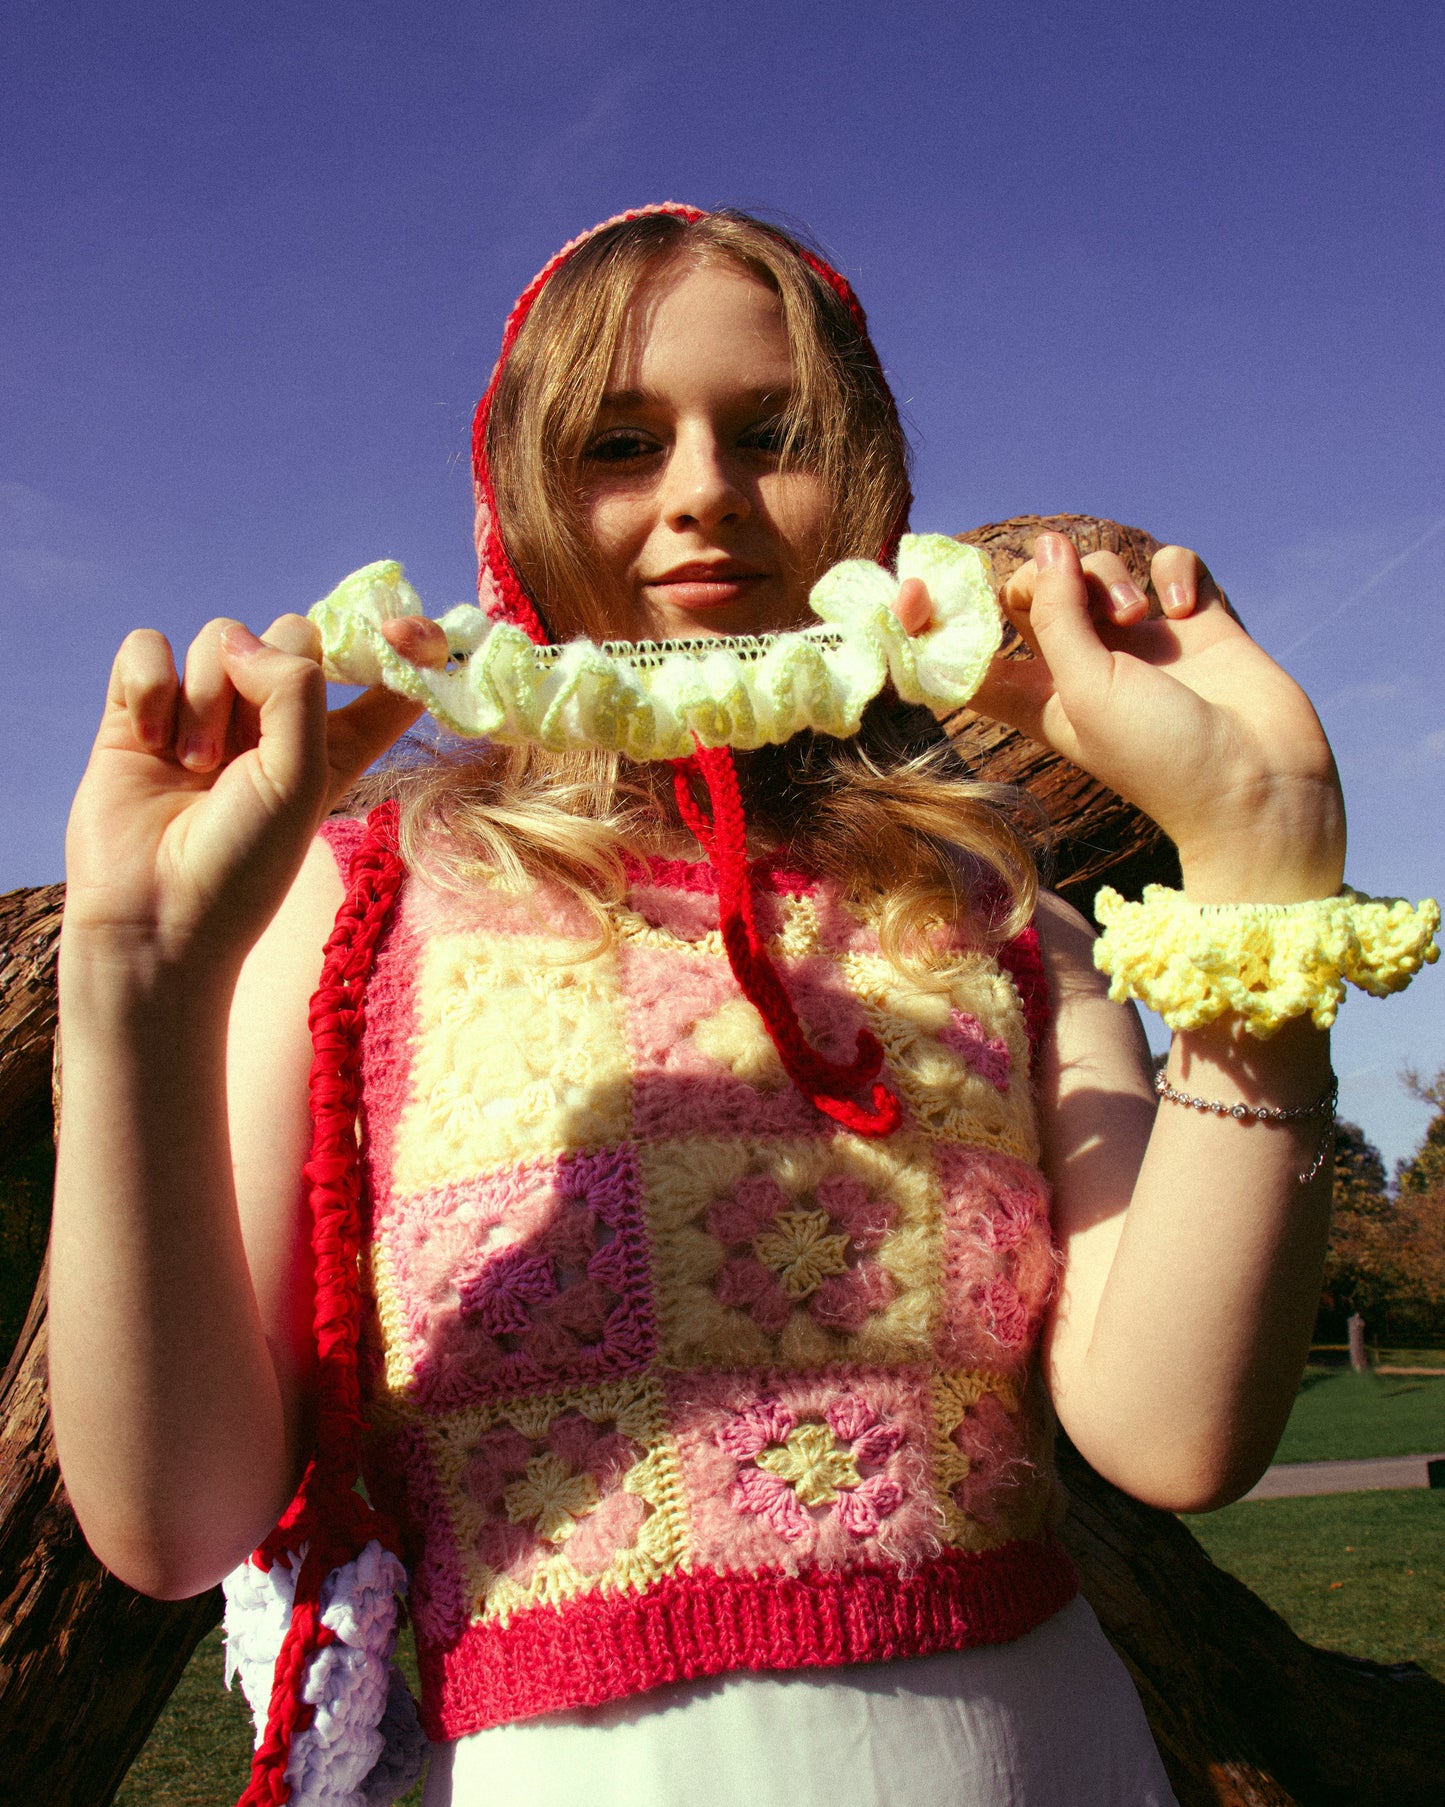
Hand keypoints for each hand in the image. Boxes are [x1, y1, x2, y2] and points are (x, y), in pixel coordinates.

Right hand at [63, 612, 427, 980]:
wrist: (154, 916)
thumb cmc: (242, 864)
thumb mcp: (300, 780)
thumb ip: (295, 692)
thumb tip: (244, 640)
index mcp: (333, 743)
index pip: (384, 677)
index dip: (406, 647)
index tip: (404, 633)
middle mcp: (273, 722)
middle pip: (292, 635)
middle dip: (272, 671)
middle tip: (245, 744)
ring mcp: (206, 711)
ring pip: (221, 637)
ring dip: (207, 696)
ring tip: (196, 765)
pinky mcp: (142, 710)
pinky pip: (149, 648)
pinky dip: (150, 683)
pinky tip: (151, 740)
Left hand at [958, 536, 1342, 902]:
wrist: (1257, 784)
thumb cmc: (1160, 755)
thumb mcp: (1086, 689)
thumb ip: (1056, 615)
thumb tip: (1047, 545)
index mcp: (1040, 693)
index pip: (976, 651)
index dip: (947, 624)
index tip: (920, 594)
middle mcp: (1085, 664)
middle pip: (1038, 588)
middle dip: (1052, 577)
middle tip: (1081, 600)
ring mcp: (1142, 641)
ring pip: (1101, 567)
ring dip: (1112, 574)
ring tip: (1141, 617)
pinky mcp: (1195, 623)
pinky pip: (1171, 565)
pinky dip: (1174, 571)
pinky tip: (1185, 608)